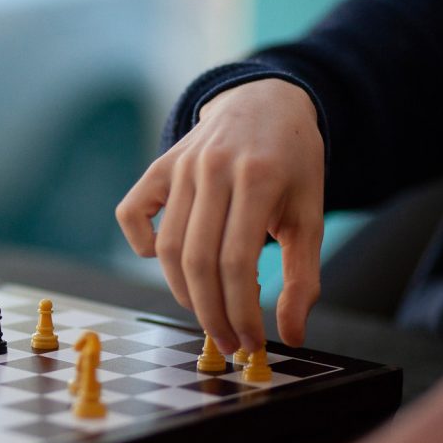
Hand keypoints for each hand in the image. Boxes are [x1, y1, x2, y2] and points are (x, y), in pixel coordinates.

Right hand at [116, 78, 323, 351]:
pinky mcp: (159, 166)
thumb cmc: (292, 163)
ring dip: (184, 292)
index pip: (237, 263)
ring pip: (167, 247)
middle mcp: (213, 167)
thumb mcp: (310, 215)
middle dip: (211, 314)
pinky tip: (167, 261)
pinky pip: (132, 214)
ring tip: (208, 312)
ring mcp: (181, 165)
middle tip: (227, 342)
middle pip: (198, 261)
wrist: (265, 101)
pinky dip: (141, 245)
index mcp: (258, 177)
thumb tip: (291, 336)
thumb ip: (303, 277)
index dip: (240, 312)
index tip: (250, 342)